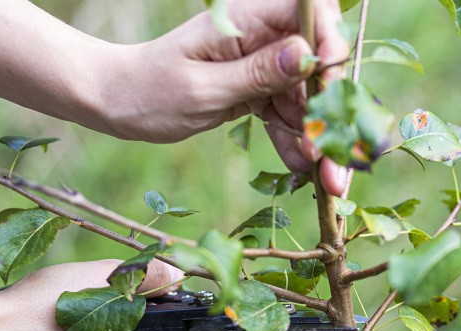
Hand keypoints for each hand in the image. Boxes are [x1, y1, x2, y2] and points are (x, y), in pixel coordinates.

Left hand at [94, 0, 348, 192]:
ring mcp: (257, 67)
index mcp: (245, 20)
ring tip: (327, 184)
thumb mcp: (202, 87)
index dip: (331, 46)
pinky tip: (301, 171)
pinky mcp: (251, 91)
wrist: (120, 104)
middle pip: (314, 69)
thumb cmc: (149, 90)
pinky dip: (292, 142)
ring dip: (317, 141)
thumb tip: (310, 56)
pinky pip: (281, 115)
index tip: (334, 91)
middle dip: (332, 117)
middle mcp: (258, 39)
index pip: (309, 14)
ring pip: (302, 99)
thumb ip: (256, 73)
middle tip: (340, 167)